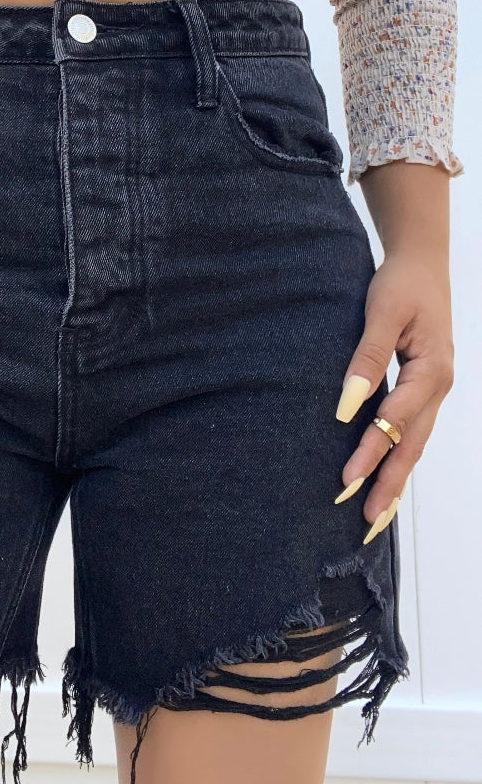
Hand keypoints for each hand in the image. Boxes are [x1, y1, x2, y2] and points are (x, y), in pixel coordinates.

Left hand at [332, 251, 453, 543]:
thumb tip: (347, 405)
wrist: (421, 263)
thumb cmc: (400, 283)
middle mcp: (437, 386)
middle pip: (412, 444)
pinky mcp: (421, 387)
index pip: (396, 422)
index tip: (346, 480)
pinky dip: (398, 455)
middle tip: (367, 520)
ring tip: (376, 513)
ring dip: (395, 477)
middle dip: (389, 483)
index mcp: (432, 371)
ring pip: (414, 442)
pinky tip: (385, 475)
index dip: (370, 452)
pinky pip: (411, 429)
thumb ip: (366, 358)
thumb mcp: (382, 313)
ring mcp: (432, 389)